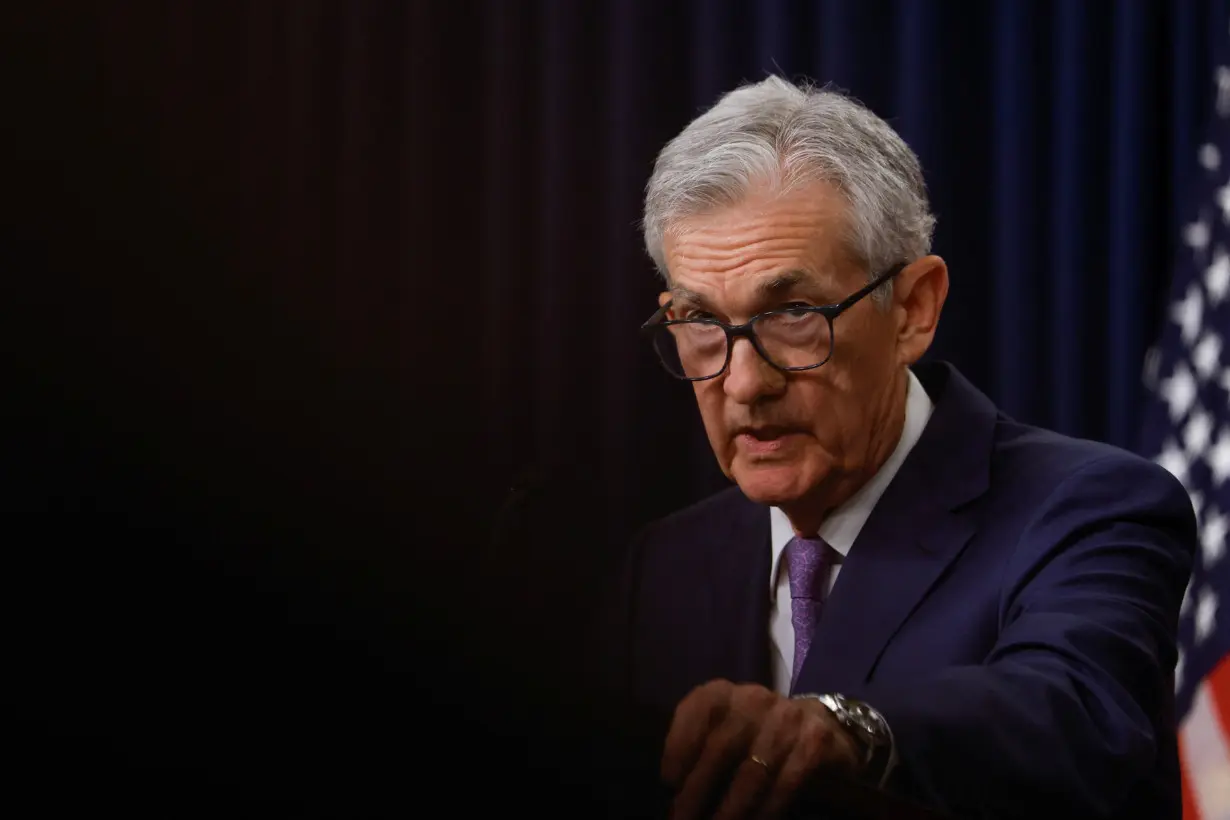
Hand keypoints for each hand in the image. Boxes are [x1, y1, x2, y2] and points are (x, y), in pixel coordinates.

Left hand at [661, 679, 861, 819]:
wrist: (827, 733)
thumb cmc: (761, 738)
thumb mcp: (729, 732)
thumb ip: (703, 749)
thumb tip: (674, 789)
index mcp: (727, 693)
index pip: (698, 708)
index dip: (680, 744)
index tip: (669, 781)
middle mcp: (756, 699)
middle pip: (722, 747)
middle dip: (698, 790)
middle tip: (682, 819)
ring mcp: (789, 720)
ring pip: (751, 773)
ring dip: (729, 810)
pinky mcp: (815, 744)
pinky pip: (783, 786)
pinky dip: (764, 812)